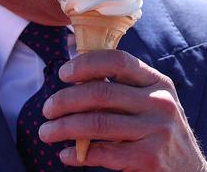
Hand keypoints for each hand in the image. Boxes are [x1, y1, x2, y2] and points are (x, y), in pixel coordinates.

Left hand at [38, 49, 206, 171]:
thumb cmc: (157, 130)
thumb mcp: (149, 100)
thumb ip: (118, 82)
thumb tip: (74, 47)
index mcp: (156, 82)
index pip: (118, 61)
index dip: (86, 64)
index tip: (63, 74)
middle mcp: (159, 102)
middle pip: (101, 93)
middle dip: (65, 100)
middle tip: (47, 109)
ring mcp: (157, 131)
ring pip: (97, 123)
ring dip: (63, 128)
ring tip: (46, 132)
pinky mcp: (150, 159)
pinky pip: (104, 153)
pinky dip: (78, 155)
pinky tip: (65, 155)